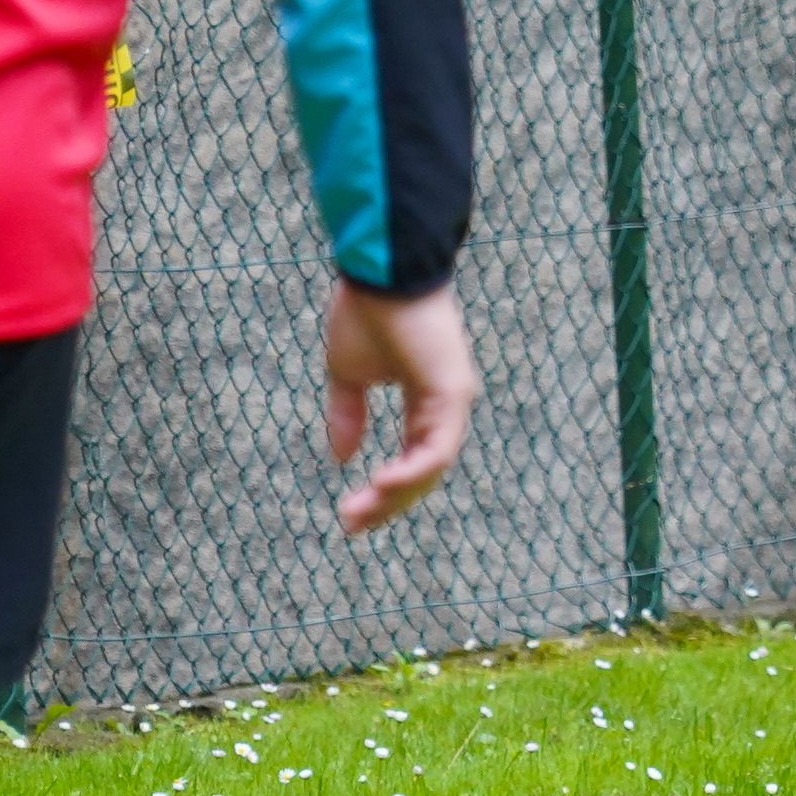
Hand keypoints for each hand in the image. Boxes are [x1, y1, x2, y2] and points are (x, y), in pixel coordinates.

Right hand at [324, 281, 479, 532]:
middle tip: (351, 524)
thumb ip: (348, 414)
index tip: (350, 513)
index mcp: (426, 401)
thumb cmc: (367, 310)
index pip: (413, 459)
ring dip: (395, 494)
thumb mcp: (348, 373)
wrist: (380, 271)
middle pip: (424, 472)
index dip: (384, 490)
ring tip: (360, 512)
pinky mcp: (452, 392)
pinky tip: (381, 483)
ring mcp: (453, 399)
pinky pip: (437, 447)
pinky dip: (412, 470)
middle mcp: (446, 405)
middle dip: (387, 503)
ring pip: (431, 466)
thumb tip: (341, 457)